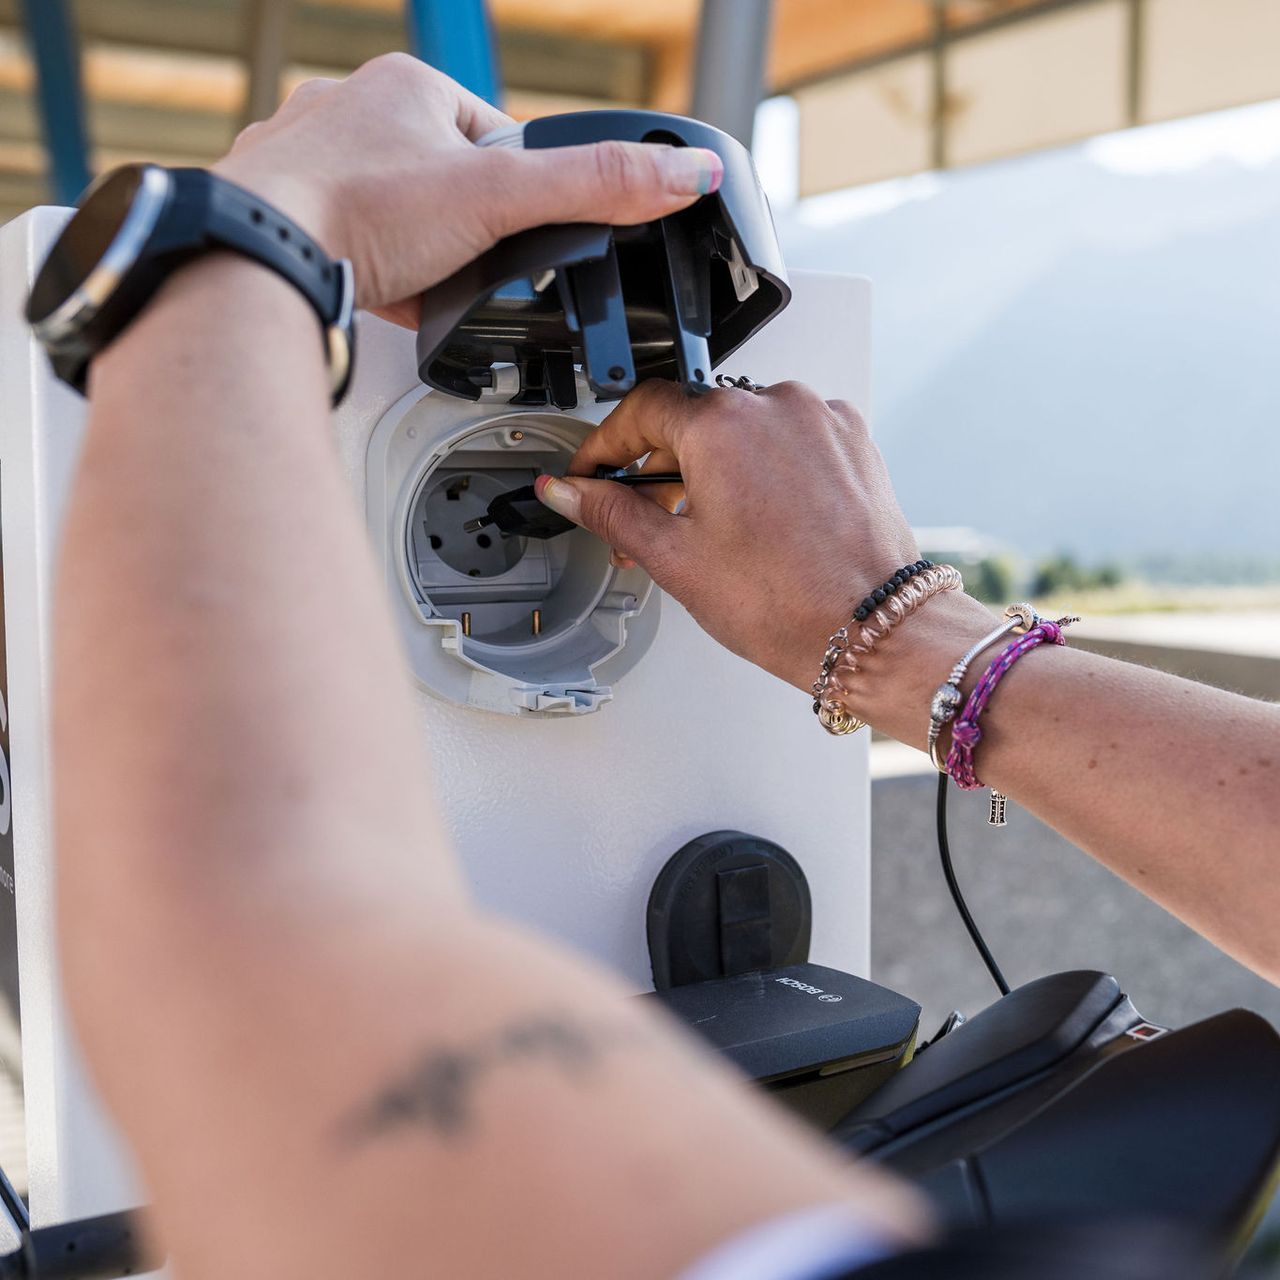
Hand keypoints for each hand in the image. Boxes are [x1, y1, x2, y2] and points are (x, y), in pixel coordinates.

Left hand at [213, 54, 723, 326]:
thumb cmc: (355, 211)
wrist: (256, 258)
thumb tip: (683, 173)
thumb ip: (593, 188)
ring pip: (392, 213)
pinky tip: (375, 292)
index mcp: (409, 87)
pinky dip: (368, 270)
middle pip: (445, 179)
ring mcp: (310, 163)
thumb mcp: (498, 200)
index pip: (497, 139)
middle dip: (462, 228)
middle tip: (464, 266)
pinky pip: (348, 241)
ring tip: (416, 281)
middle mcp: (351, 111)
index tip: (517, 234)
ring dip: (413, 250)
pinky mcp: (286, 212)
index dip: (518, 195)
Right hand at [534, 380, 937, 691]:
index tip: (592, 474)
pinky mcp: (851, 442)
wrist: (871, 629)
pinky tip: (758, 520)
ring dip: (712, 470)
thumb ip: (612, 512)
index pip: (639, 411)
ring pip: (742, 431)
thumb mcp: (675, 559)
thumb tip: (570, 491)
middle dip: (659, 470)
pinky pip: (788, 441)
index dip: (605, 446)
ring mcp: (819, 421)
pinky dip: (763, 469)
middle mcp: (775, 407)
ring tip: (707, 532)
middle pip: (691, 421)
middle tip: (644, 524)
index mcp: (722, 425)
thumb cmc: (789, 602)